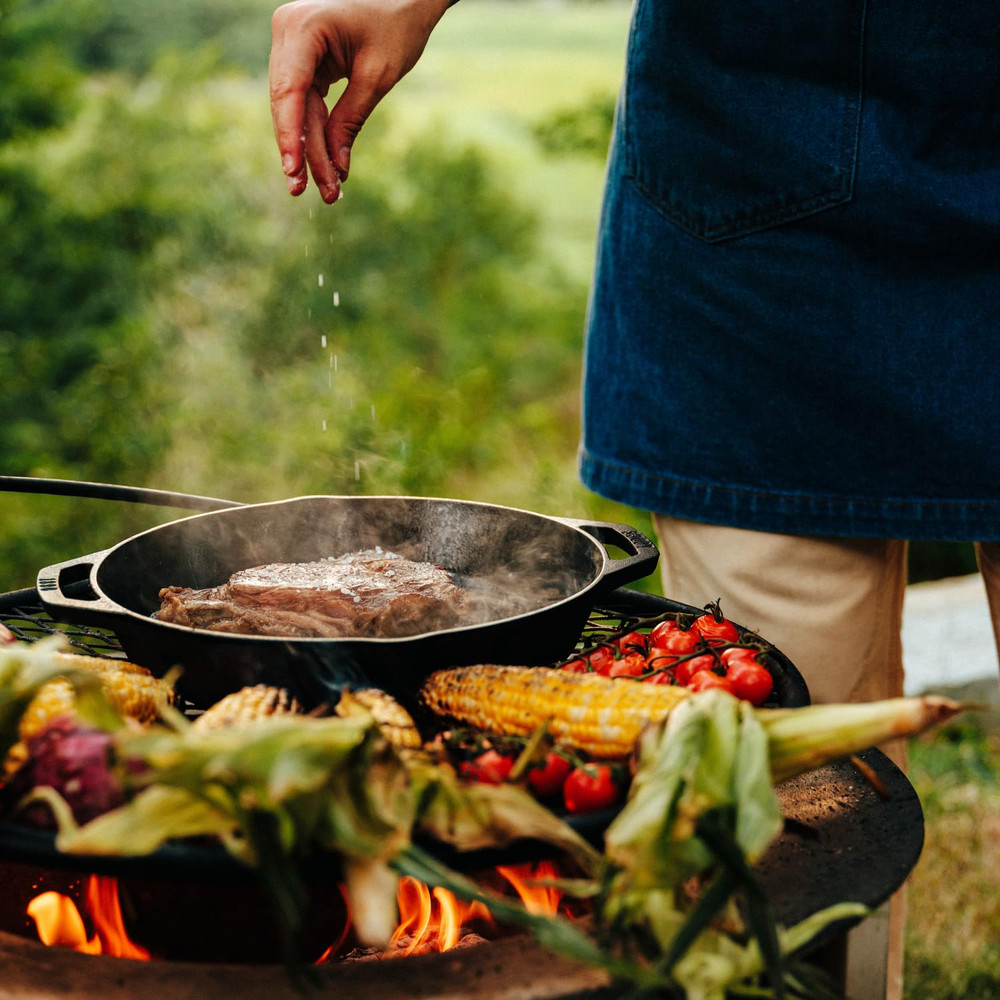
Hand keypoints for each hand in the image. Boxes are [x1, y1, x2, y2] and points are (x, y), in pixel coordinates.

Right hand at [269, 0, 450, 202]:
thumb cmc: (397, 25)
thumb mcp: (378, 76)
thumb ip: (351, 119)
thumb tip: (335, 166)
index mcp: (303, 27)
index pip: (289, 91)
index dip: (290, 136)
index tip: (294, 172)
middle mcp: (288, 33)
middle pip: (290, 105)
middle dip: (306, 153)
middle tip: (318, 194)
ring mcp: (292, 45)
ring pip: (297, 110)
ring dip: (312, 151)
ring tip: (329, 191)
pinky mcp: (303, 59)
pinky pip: (306, 104)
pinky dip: (318, 134)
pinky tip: (328, 167)